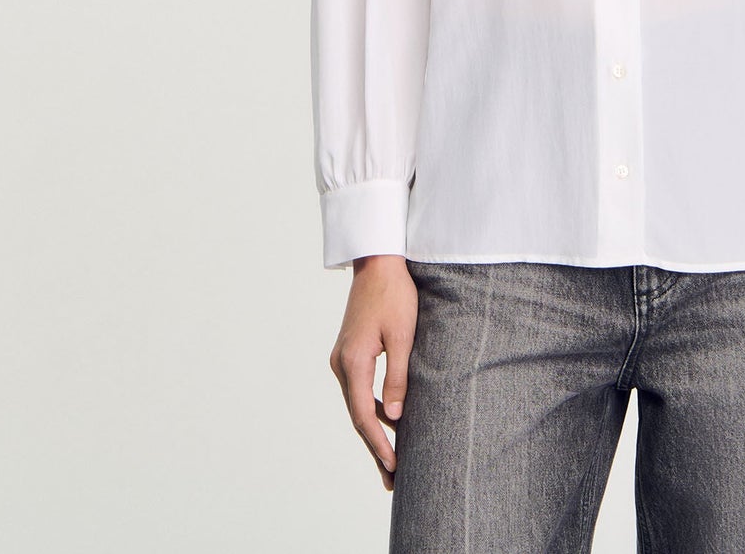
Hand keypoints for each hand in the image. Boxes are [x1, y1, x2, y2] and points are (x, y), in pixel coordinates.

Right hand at [330, 254, 416, 491]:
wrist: (378, 263)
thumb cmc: (395, 295)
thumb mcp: (403, 335)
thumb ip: (398, 376)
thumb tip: (396, 417)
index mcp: (353, 362)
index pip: (364, 416)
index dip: (379, 445)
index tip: (394, 468)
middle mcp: (341, 364)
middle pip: (357, 416)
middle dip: (376, 448)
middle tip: (392, 481)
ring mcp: (342, 359)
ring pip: (357, 404)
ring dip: (374, 431)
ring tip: (392, 460)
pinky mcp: (348, 353)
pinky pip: (359, 390)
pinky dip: (373, 409)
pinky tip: (390, 422)